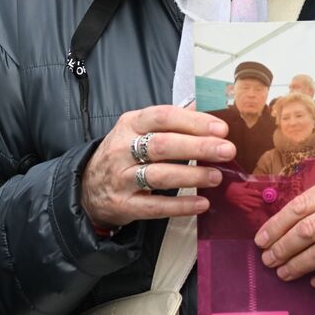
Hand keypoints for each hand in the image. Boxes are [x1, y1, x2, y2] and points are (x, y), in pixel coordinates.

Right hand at [79, 105, 234, 229]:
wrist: (87, 187)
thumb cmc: (123, 153)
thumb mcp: (138, 129)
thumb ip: (171, 120)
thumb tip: (203, 107)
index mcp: (130, 124)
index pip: (163, 117)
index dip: (193, 122)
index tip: (221, 129)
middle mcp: (123, 149)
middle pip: (163, 145)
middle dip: (198, 147)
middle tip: (227, 150)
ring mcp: (121, 178)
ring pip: (159, 176)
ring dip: (192, 176)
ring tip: (217, 176)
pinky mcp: (124, 205)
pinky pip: (154, 206)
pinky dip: (180, 206)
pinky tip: (201, 204)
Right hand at [225, 176, 273, 218]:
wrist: (224, 193)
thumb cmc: (230, 187)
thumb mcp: (238, 184)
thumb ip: (244, 184)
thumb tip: (249, 183)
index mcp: (245, 191)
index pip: (255, 193)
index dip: (260, 195)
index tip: (263, 195)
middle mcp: (245, 197)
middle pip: (255, 200)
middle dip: (260, 201)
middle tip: (262, 201)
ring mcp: (242, 202)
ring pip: (252, 205)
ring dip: (256, 205)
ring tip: (259, 205)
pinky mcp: (239, 206)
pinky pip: (246, 209)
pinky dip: (250, 210)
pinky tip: (252, 210)